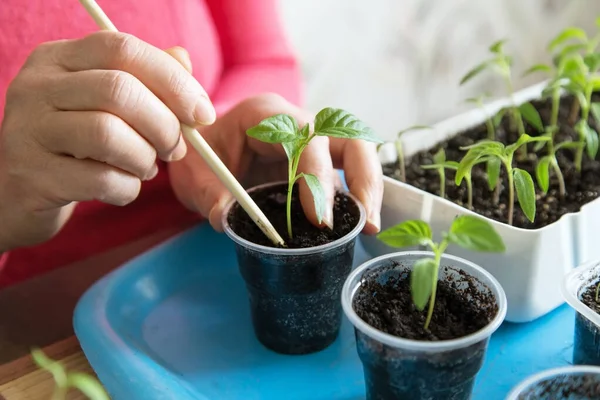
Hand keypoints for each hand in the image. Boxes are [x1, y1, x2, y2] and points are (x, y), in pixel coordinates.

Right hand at [0, 32, 215, 251]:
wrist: (15, 190)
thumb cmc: (74, 143)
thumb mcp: (103, 103)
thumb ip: (145, 78)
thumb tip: (183, 59)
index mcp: (59, 59)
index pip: (123, 49)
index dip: (173, 81)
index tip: (203, 113)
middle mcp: (37, 87)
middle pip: (120, 91)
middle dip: (165, 125)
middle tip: (175, 149)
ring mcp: (29, 131)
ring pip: (108, 134)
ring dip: (145, 158)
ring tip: (146, 167)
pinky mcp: (32, 176)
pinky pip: (99, 180)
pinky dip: (127, 188)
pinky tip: (123, 187)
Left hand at [168, 93, 383, 234]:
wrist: (199, 150)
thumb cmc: (197, 154)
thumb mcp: (192, 175)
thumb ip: (209, 195)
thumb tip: (227, 219)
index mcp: (265, 115)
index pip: (305, 138)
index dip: (318, 176)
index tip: (320, 220)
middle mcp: (296, 122)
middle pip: (347, 138)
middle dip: (362, 179)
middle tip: (366, 222)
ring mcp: (310, 142)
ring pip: (356, 153)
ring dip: (368, 188)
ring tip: (370, 226)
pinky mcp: (315, 163)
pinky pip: (346, 173)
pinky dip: (355, 197)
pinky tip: (358, 223)